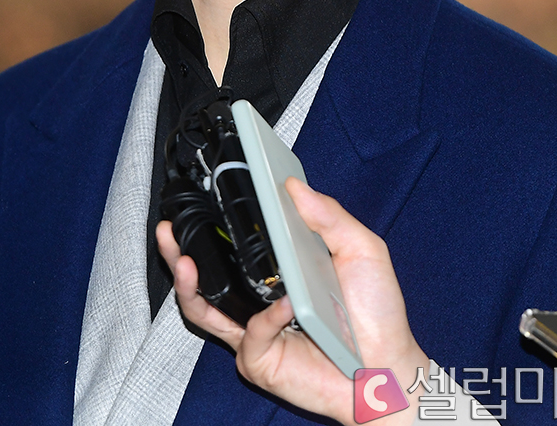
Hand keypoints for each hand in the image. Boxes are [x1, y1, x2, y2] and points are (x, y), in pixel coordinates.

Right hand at [157, 177, 427, 424]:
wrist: (388, 370)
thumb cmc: (376, 311)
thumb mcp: (362, 250)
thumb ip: (330, 217)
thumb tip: (294, 186)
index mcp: (280, 265)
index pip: (241, 238)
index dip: (219, 219)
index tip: (202, 193)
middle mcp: (260, 295)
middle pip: (209, 272)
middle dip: (179, 251)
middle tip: (168, 229)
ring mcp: (255, 328)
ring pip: (205, 307)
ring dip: (189, 285)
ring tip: (183, 261)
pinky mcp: (259, 359)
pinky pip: (249, 335)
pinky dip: (266, 318)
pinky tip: (286, 307)